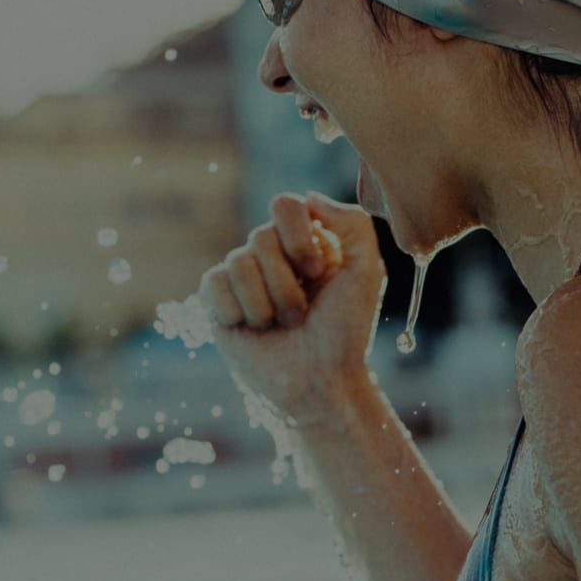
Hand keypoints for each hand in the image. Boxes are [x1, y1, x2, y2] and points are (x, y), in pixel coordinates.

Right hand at [198, 191, 386, 416]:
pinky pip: (213, 282)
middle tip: (302, 314)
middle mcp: (273, 255)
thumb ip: (352, 222)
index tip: (317, 272)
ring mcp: (244, 278)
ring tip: (282, 326)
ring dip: (266, 303)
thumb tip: (309, 197)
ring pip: (237, 261)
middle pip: (260, 236)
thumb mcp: (367, 271)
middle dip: (286, 283)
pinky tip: (253, 329)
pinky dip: (237, 310)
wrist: (319, 382)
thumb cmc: (346, 331)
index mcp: (307, 241)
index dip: (297, 238)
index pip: (284, 205)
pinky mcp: (219, 302)